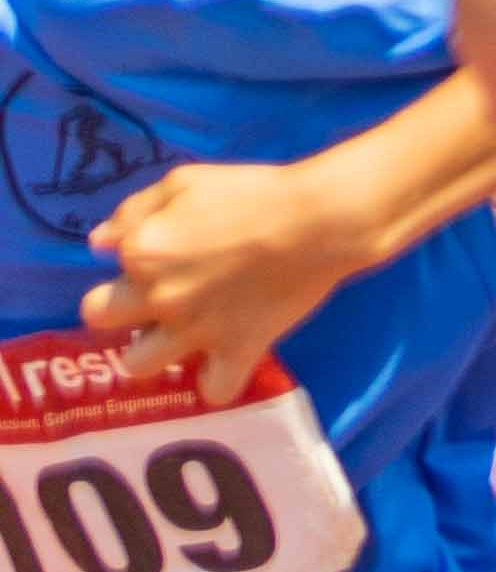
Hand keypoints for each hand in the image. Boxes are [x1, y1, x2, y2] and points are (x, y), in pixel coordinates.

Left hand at [85, 155, 369, 401]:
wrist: (320, 222)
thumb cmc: (253, 193)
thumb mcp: (184, 182)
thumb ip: (133, 212)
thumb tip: (100, 244)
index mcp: (141, 252)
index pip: (105, 263)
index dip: (128, 260)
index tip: (157, 253)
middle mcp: (158, 297)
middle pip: (99, 318)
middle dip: (118, 308)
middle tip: (152, 299)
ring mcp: (197, 330)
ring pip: (137, 365)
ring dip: (151, 352)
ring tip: (178, 336)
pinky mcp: (239, 350)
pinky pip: (216, 390)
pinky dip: (216, 381)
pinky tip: (224, 362)